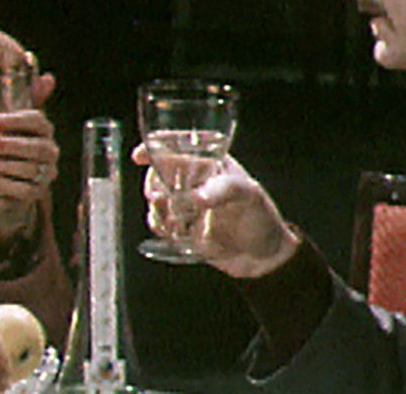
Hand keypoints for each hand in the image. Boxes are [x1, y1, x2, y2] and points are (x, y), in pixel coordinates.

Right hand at [133, 146, 299, 278]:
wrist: (264, 259)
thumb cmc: (262, 219)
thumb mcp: (249, 196)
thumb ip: (224, 191)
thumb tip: (197, 197)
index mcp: (212, 165)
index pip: (179, 147)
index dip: (157, 146)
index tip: (140, 156)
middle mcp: (196, 182)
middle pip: (159, 173)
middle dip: (153, 185)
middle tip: (159, 198)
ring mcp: (188, 205)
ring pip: (156, 200)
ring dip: (158, 210)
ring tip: (177, 221)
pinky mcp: (183, 227)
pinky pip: (160, 222)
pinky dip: (161, 226)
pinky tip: (177, 232)